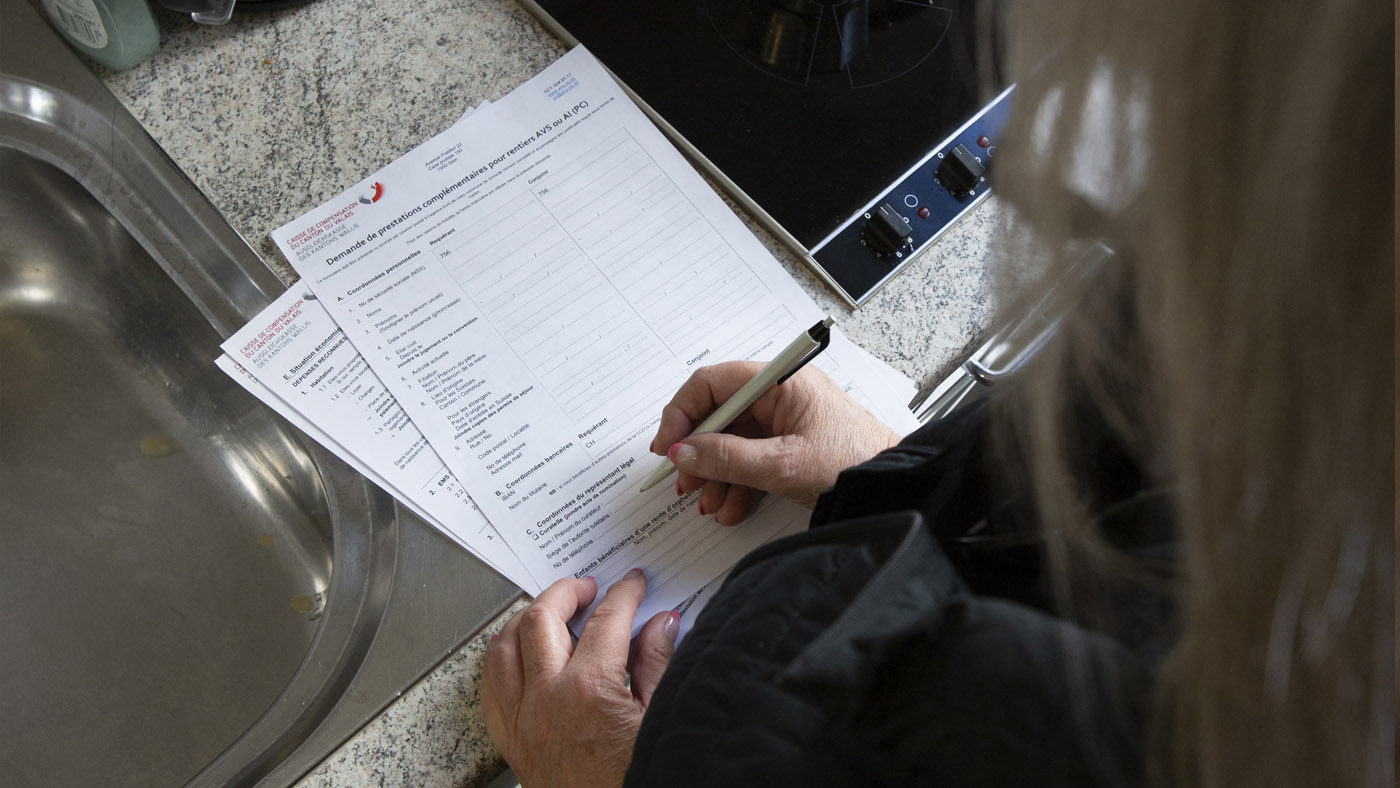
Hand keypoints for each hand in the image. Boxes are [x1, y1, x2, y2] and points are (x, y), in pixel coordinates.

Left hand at [481, 571, 678, 787]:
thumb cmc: (634, 780)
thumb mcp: (659, 718)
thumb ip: (657, 662)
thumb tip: (659, 623)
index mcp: (590, 689)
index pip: (606, 619)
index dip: (623, 594)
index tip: (633, 584)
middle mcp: (547, 698)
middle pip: (543, 618)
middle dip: (566, 592)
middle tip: (587, 587)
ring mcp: (523, 718)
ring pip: (505, 645)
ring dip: (527, 618)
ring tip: (550, 610)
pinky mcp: (510, 738)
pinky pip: (490, 684)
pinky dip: (500, 657)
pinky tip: (516, 650)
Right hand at [650, 362, 901, 524]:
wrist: (894, 487)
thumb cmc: (854, 462)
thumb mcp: (783, 464)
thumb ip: (728, 458)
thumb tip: (684, 452)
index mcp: (780, 382)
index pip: (712, 383)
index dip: (683, 413)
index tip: (669, 446)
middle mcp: (779, 396)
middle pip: (719, 416)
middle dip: (699, 453)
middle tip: (686, 482)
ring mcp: (784, 422)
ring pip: (731, 442)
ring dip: (715, 475)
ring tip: (710, 504)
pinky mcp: (790, 447)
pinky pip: (750, 460)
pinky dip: (736, 484)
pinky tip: (730, 508)